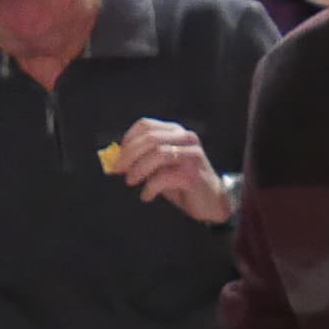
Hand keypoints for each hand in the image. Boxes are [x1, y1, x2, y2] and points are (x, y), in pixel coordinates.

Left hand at [109, 118, 230, 225]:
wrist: (212, 202)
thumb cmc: (182, 183)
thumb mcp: (160, 166)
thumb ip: (144, 158)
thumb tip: (116, 158)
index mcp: (175, 132)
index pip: (146, 125)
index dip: (128, 139)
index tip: (117, 156)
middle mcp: (185, 138)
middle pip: (150, 138)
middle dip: (129, 154)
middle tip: (118, 170)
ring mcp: (192, 154)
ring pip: (157, 153)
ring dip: (138, 168)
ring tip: (130, 182)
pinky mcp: (193, 174)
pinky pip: (164, 176)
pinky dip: (150, 187)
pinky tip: (147, 196)